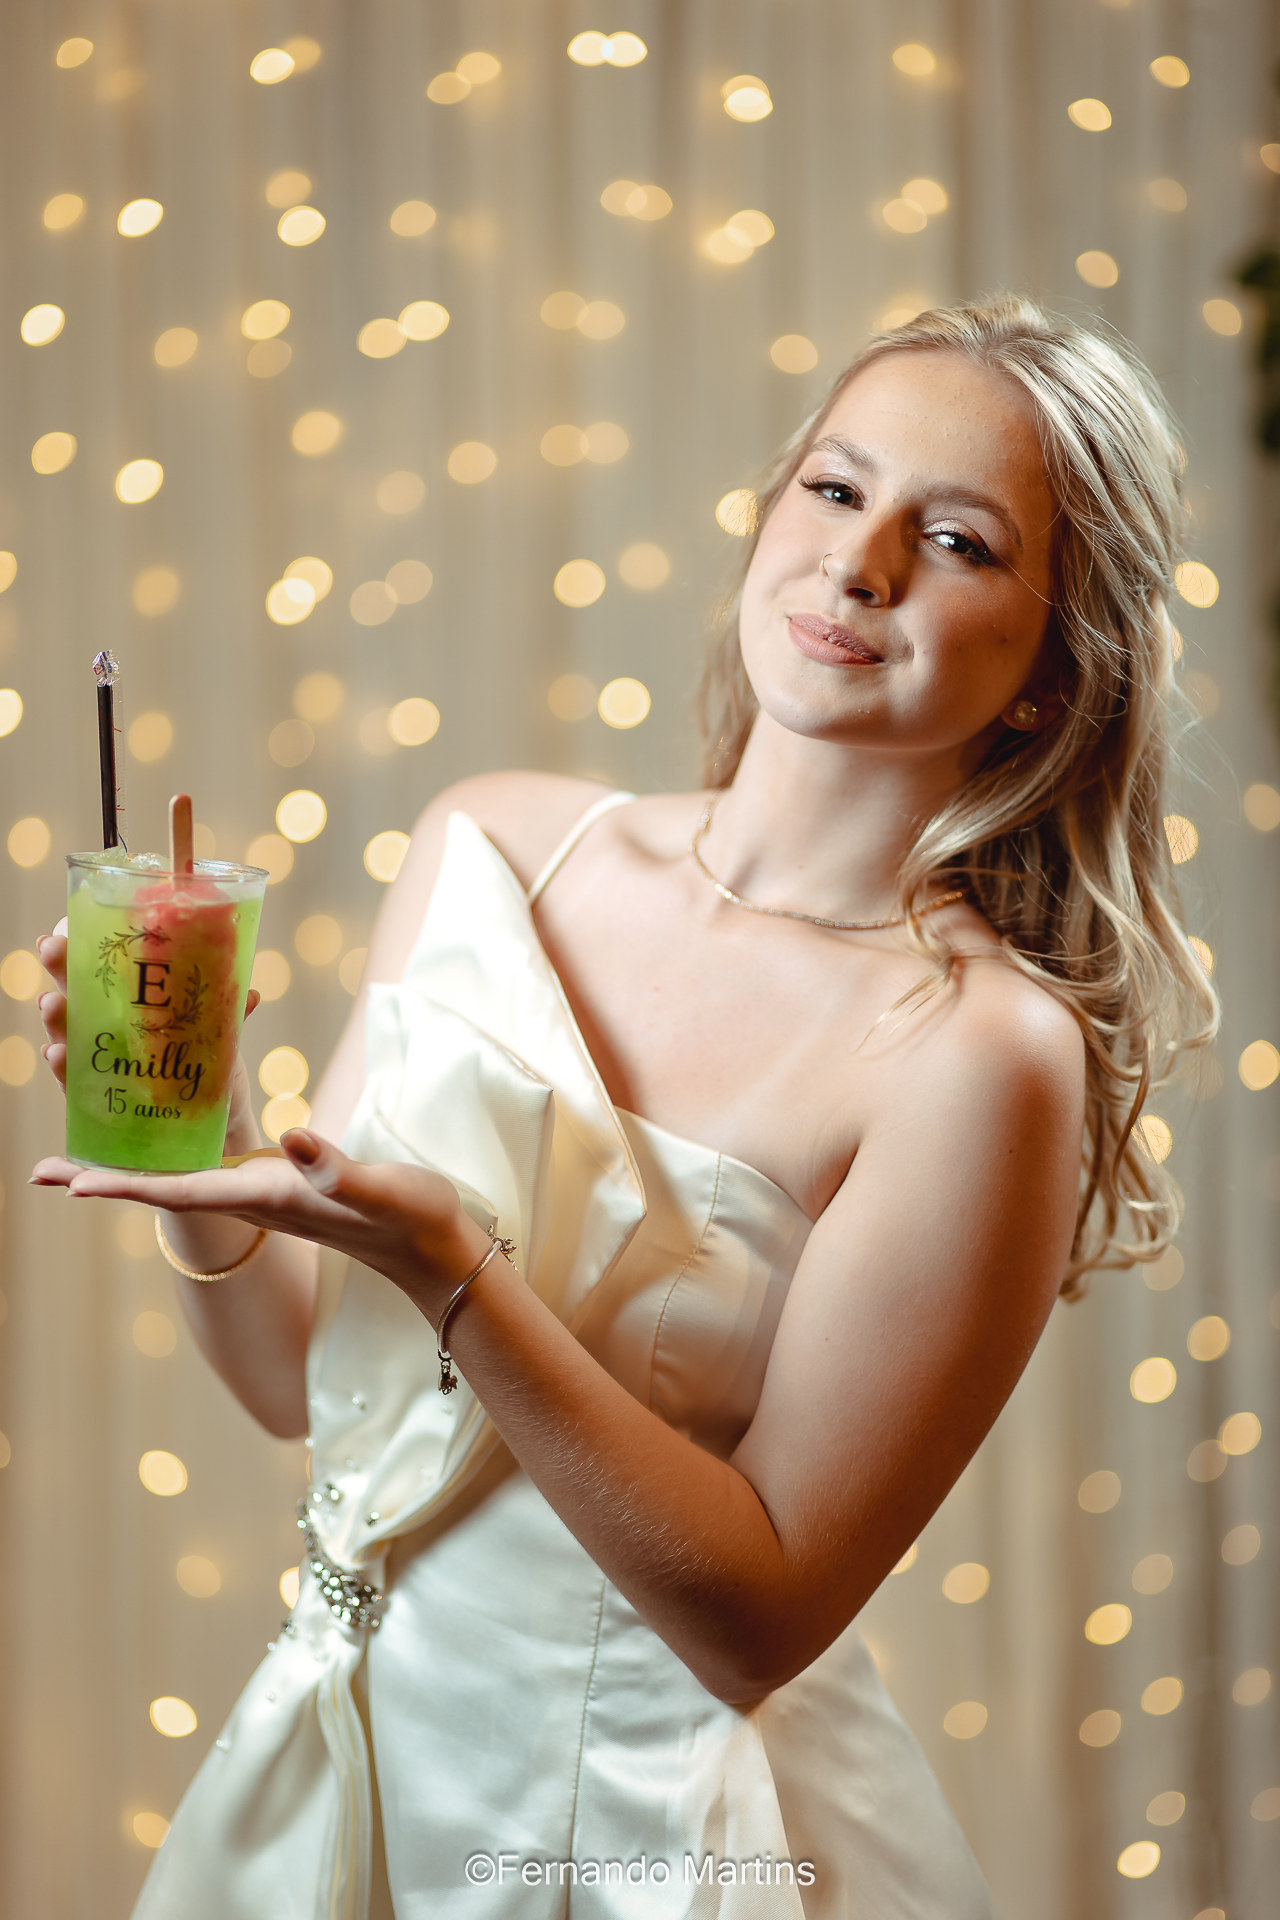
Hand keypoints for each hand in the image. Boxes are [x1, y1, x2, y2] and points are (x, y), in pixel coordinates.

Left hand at [29, 1129, 486, 1327]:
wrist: (433, 1248)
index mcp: (266, 1198)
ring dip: (127, 1165)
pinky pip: (207, 1164)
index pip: (178, 1193)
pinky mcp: (277, 1181)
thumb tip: (289, 1137)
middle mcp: (252, 1198)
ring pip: (177, 1177)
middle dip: (101, 1178)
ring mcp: (262, 1193)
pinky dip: (170, 1149)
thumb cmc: (412, 1219)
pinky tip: (159, 1130)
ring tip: (76, 1150)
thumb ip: (337, 1167)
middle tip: (38, 1169)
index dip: (122, 1186)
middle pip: (160, 1188)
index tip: (67, 1182)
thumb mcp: (381, 1189)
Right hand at [35, 922, 263, 1155]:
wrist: (215, 1122)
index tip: (68, 922)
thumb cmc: (209, 1063)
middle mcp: (108, 1025)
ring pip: (66, 1032)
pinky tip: (58, 1053)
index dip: (81, 941)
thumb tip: (249, 994)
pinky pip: (73, 1082)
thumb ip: (228, 1013)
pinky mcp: (99, 1099)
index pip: (100, 963)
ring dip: (56, 1017)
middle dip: (60, 967)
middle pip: (75, 990)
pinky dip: (63, 1066)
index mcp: (132, 999)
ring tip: (52, 1002)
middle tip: (51, 947)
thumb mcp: (221, 1033)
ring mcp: (99, 1060)